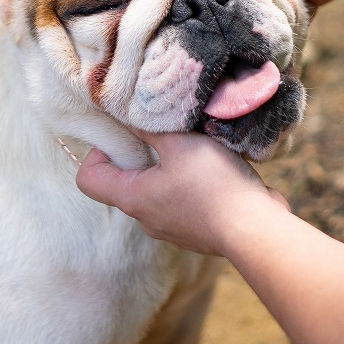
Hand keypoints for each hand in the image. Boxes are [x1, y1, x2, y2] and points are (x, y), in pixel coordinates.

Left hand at [76, 129, 290, 255]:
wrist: (255, 229)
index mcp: (132, 198)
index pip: (88, 179)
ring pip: (157, 190)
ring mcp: (172, 227)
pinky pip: (183, 201)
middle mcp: (146, 218)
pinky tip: (214, 168)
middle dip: (140, 154)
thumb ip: (151, 126)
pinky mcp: (196, 230)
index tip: (124, 134)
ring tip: (195, 146)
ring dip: (170, 167)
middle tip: (162, 131)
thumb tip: (129, 113)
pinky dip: (191, 183)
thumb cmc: (213, 184)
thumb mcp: (180, 143)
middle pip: (125, 182)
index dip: (98, 152)